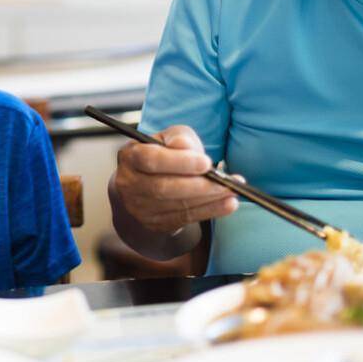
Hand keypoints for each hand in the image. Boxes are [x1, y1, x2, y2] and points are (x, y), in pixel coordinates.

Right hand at [111, 125, 237, 233]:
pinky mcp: (154, 223)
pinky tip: (227, 204)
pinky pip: (184, 218)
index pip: (151, 160)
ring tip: (232, 192)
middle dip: (200, 186)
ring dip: (209, 200)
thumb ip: (179, 138)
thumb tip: (186, 147)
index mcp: (130, 156)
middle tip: (228, 183)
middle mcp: (129, 183)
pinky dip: (209, 211)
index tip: (206, 163)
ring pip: (176, 205)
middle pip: (164, 187)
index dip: (179, 162)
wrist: (144, 184)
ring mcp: (139, 207)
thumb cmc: (160, 155)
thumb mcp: (168, 138)